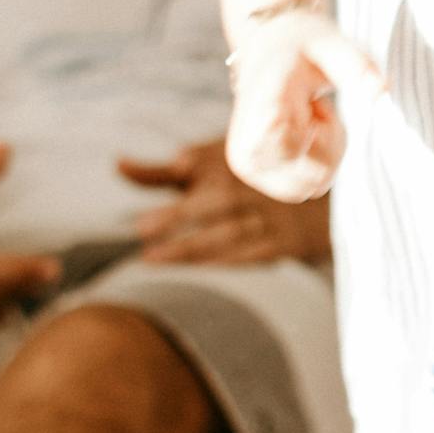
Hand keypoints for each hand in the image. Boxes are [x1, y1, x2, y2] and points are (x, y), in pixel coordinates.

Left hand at [118, 138, 330, 265]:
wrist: (317, 202)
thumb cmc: (244, 182)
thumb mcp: (206, 168)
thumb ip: (160, 173)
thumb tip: (116, 164)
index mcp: (230, 162)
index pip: (199, 167)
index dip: (175, 171)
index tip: (151, 193)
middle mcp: (251, 187)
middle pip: (214, 202)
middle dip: (179, 214)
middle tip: (143, 227)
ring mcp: (268, 217)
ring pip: (228, 233)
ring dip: (192, 246)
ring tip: (154, 257)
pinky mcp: (282, 244)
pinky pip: (250, 255)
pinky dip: (223, 262)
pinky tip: (197, 270)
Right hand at [224, 5, 383, 204]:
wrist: (268, 47)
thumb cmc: (301, 45)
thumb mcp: (331, 44)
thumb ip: (356, 67)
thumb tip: (383, 92)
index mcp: (258, 113)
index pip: (297, 151)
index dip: (322, 131)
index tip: (314, 101)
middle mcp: (245, 147)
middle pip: (312, 177)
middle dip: (329, 145)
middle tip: (318, 107)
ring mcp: (248, 165)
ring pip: (312, 187)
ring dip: (326, 154)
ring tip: (311, 115)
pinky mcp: (257, 174)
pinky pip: (306, 187)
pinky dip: (319, 162)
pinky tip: (307, 130)